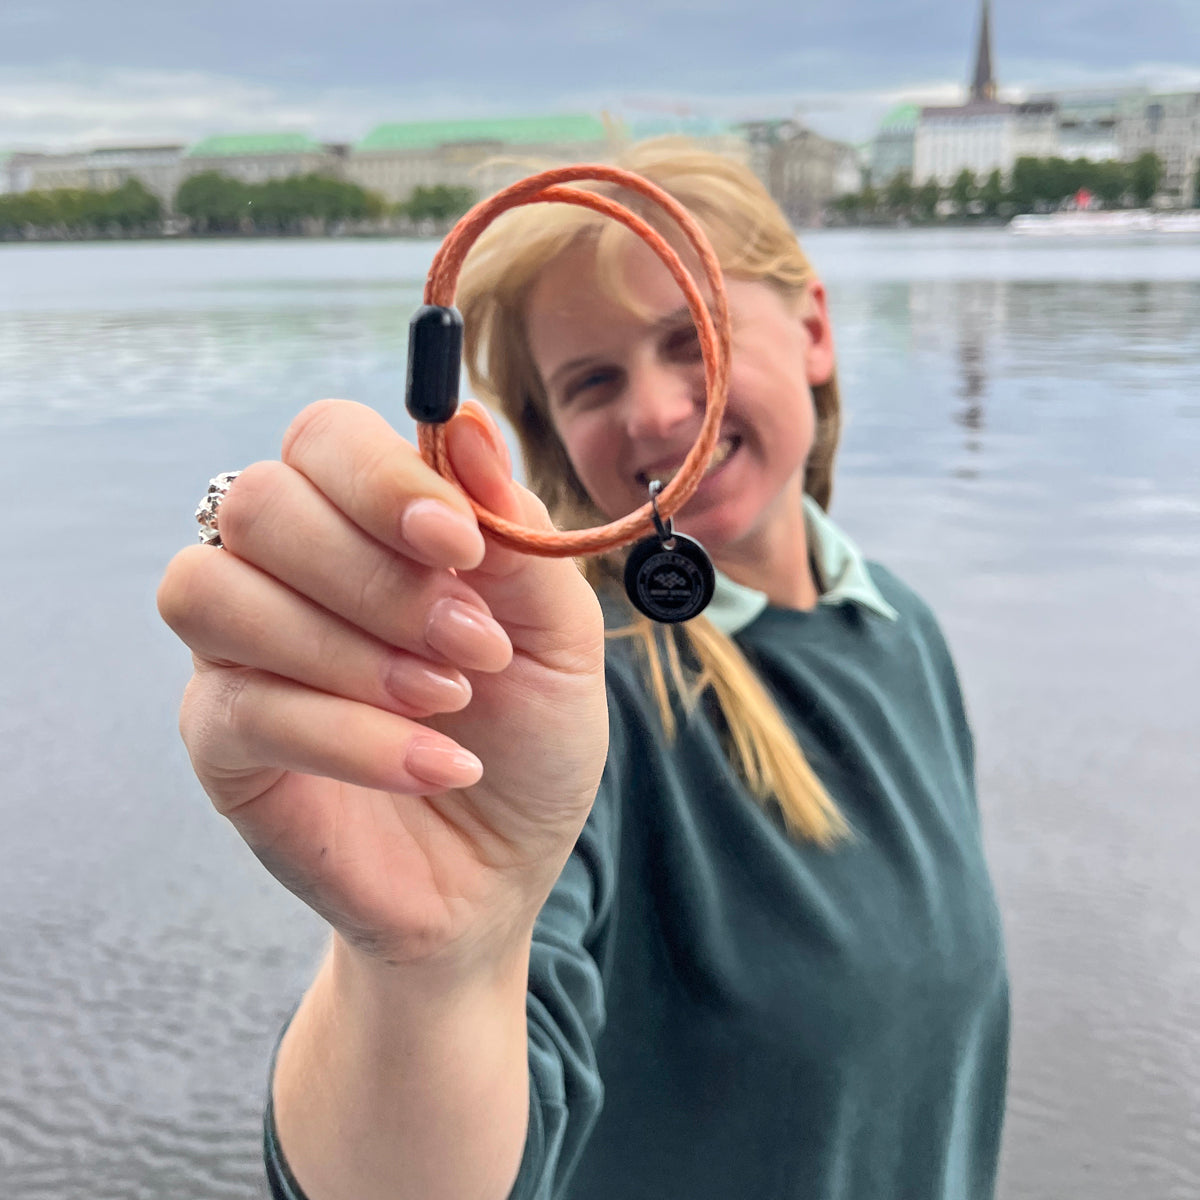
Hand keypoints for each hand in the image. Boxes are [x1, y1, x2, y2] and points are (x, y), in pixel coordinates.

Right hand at [158, 398, 607, 974]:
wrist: (498, 870)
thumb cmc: (527, 739)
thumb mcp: (558, 634)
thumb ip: (518, 533)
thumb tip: (466, 424)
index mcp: (365, 524)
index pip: (324, 437)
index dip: (382, 477)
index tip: (462, 545)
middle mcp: (286, 570)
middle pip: (259, 502)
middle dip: (376, 577)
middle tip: (472, 647)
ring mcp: (239, 652)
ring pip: (214, 590)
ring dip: (350, 648)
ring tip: (447, 701)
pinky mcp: (219, 740)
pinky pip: (241, 705)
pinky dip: (353, 736)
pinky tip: (436, 765)